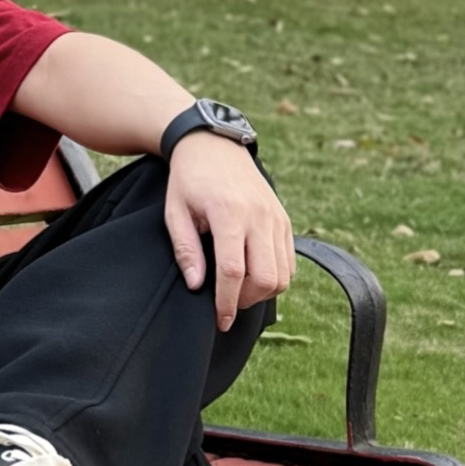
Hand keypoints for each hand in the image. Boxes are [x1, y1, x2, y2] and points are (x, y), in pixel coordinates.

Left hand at [164, 134, 294, 330]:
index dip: (226, 302)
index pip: (233, 271)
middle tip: (226, 303)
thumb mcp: (175, 212)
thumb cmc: (189, 180)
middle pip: (265, 278)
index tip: (219, 320)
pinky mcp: (284, 220)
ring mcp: (276, 218)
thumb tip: (196, 285)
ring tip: (238, 289)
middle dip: (245, 300)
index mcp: (229, 214)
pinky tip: (252, 275)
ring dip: (262, 292)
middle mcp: (259, 217)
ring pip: (283, 274)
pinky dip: (275, 277)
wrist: (214, 145)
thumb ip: (186, 250)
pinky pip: (289, 262)